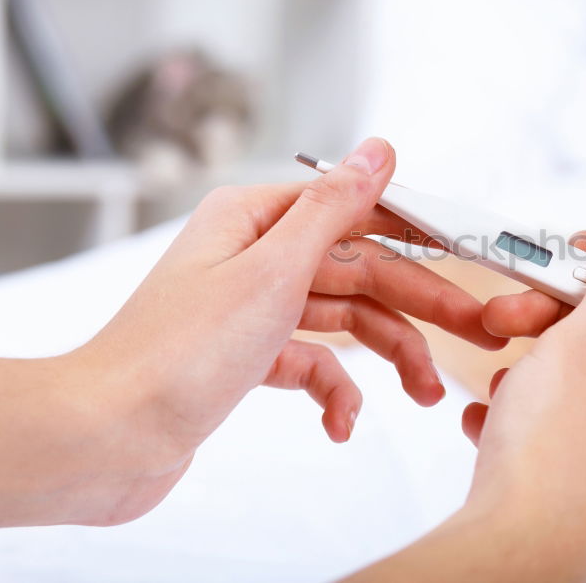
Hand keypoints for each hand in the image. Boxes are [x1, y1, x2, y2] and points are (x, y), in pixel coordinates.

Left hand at [52, 137, 504, 524]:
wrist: (109, 437)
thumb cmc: (178, 352)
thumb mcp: (272, 271)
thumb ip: (334, 208)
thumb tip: (379, 149)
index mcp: (257, 219)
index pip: (358, 212)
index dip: (418, 234)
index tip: (468, 253)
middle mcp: (256, 257)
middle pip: (360, 270)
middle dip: (418, 305)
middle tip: (476, 331)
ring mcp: (254, 309)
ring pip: (344, 320)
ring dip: (387, 356)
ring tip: (425, 394)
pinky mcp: (249, 358)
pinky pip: (311, 364)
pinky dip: (333, 391)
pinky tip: (343, 423)